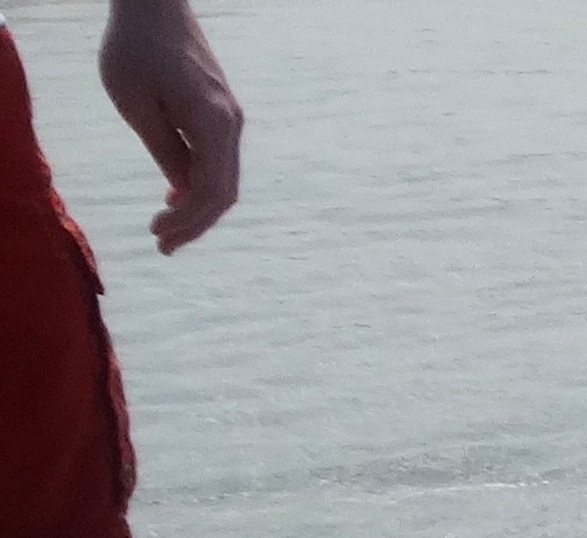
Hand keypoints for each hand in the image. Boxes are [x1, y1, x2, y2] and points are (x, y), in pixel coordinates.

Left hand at [98, 0, 241, 252]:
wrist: (154, 4)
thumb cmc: (136, 49)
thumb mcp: (136, 104)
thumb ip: (164, 150)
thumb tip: (182, 191)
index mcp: (215, 125)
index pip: (212, 192)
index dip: (188, 223)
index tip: (157, 238)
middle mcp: (231, 124)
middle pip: (224, 191)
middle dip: (194, 223)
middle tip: (161, 245)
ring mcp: (228, 117)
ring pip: (222, 176)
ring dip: (197, 205)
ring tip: (166, 224)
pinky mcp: (218, 110)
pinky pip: (216, 157)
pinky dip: (198, 182)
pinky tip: (175, 193)